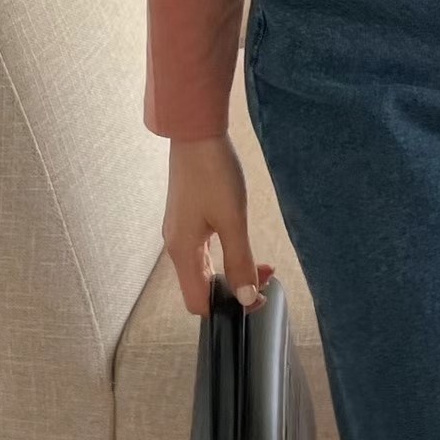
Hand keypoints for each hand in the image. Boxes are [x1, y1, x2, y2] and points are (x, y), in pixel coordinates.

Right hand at [162, 134, 275, 316]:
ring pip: (204, 267)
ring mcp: (179, 229)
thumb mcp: (232, 219)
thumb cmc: (212, 172)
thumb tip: (245, 297)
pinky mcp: (186, 215)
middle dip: (233, 288)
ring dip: (231, 269)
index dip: (226, 307)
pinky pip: (203, 248)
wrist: (196, 133)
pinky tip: (240, 241)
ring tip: (259, 262)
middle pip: (201, 286)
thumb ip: (239, 260)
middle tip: (264, 277)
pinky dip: (224, 253)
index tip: (256, 297)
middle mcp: (176, 245)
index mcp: (182, 252)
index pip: (198, 302)